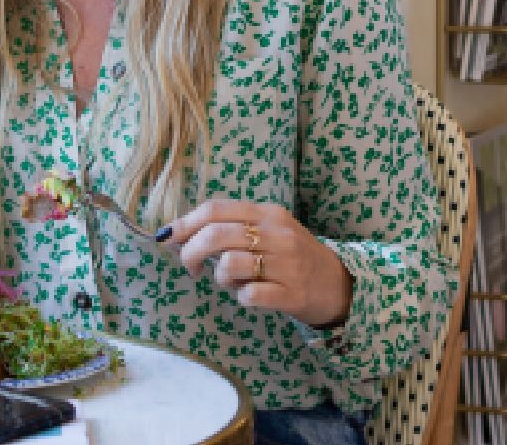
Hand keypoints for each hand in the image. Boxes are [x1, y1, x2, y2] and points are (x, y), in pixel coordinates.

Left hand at [164, 198, 353, 327]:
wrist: (339, 284)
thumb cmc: (293, 257)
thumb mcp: (269, 231)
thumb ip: (233, 228)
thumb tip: (180, 234)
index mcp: (267, 214)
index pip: (215, 209)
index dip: (185, 223)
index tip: (168, 238)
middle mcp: (277, 234)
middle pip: (216, 235)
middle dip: (191, 252)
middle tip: (190, 268)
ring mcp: (286, 264)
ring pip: (230, 265)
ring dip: (221, 278)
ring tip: (232, 282)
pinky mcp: (292, 293)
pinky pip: (250, 295)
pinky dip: (242, 297)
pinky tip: (250, 296)